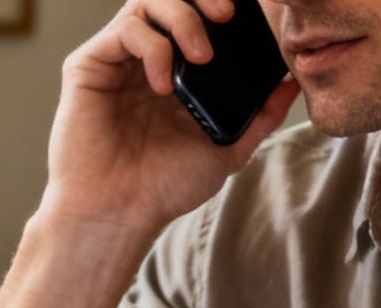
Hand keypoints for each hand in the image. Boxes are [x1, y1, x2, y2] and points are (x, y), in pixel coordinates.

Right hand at [42, 0, 299, 235]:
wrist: (118, 214)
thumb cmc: (162, 188)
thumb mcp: (226, 149)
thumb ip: (260, 116)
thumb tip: (291, 84)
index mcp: (175, 73)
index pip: (197, 16)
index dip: (220, 6)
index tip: (247, 17)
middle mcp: (144, 60)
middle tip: (228, 15)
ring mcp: (117, 61)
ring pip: (146, 2)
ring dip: (182, 17)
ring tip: (201, 56)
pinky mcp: (89, 66)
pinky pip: (125, 29)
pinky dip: (152, 47)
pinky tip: (162, 85)